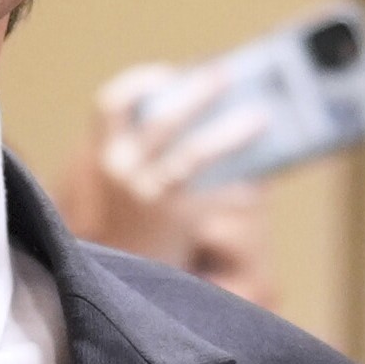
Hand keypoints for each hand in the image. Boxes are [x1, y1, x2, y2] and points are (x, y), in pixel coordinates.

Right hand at [64, 60, 272, 300]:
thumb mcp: (129, 185)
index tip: (171, 72)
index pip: (111, 104)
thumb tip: (219, 114)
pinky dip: (240, 184)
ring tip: (261, 118)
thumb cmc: (133, 226)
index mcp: (103, 156)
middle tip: (226, 75)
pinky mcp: (174, 222)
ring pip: (194, 153)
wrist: (111, 291)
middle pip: (162, 120)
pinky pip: (216, 194)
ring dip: (231, 132)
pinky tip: (260, 179)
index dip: (141, 83)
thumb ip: (156, 152)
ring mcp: (145, 197)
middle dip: (196, 93)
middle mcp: (119, 172)